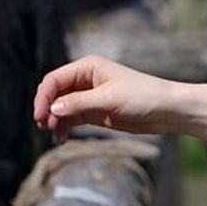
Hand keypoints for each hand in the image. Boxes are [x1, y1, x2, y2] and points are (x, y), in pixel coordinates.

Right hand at [33, 55, 206, 144]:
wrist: (167, 111)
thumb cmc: (143, 97)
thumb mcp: (109, 99)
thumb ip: (79, 103)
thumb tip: (53, 108)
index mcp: (88, 67)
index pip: (54, 80)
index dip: (43, 97)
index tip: (39, 116)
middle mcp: (86, 80)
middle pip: (55, 93)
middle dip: (47, 109)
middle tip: (44, 127)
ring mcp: (90, 96)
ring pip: (61, 107)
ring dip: (55, 120)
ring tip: (55, 136)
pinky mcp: (95, 111)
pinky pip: (72, 118)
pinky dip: (64, 126)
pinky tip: (62, 137)